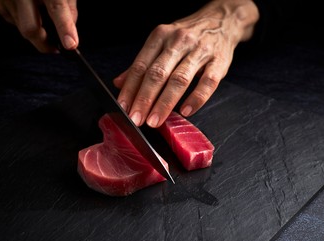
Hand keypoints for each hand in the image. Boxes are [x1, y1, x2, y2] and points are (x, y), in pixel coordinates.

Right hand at [0, 0, 78, 52]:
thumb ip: (69, 8)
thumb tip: (70, 32)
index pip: (56, 7)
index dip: (64, 27)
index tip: (70, 44)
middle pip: (30, 28)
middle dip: (44, 44)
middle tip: (55, 48)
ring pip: (22, 28)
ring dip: (36, 31)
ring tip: (42, 18)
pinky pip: (14, 23)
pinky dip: (24, 23)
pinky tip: (28, 12)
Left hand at [114, 0, 258, 126]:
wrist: (222, 20)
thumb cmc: (187, 36)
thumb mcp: (161, 43)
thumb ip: (141, 64)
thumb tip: (118, 83)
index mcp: (160, 37)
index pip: (141, 66)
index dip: (131, 88)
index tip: (124, 107)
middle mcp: (178, 41)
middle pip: (158, 73)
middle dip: (145, 99)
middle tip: (137, 119)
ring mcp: (200, 50)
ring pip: (180, 79)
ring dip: (165, 103)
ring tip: (155, 120)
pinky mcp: (219, 61)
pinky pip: (207, 82)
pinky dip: (196, 98)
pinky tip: (185, 111)